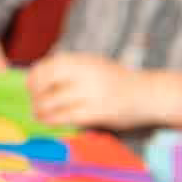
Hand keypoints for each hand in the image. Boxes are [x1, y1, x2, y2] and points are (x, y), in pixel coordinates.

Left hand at [29, 54, 157, 128]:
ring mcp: (92, 93)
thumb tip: (35, 79)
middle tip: (34, 101)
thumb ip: (69, 69)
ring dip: (39, 109)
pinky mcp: (98, 112)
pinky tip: (47, 121)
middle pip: (44, 81)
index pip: (45, 67)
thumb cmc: (115, 81)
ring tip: (37, 113)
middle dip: (34, 93)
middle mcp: (85, 73)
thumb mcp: (92, 65)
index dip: (33, 78)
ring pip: (52, 101)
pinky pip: (66, 116)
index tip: (31, 87)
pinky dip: (52, 119)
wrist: (149, 94)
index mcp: (81, 60)